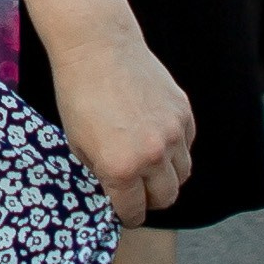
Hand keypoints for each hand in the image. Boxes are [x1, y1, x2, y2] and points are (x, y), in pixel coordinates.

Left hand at [51, 29, 194, 224]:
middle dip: (151, 202)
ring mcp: (172, 133)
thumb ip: (99, 172)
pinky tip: (156, 141)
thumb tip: (114, 190)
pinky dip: (176, 150)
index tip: (126, 214)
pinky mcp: (183, 113)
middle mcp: (152, 155)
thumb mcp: (76, 143)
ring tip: (149, 168)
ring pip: (182, 174)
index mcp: (120, 168)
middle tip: (138, 194)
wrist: (97, 47)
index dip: (127, 216)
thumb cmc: (78, 94)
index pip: (134, 211)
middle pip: (166, 198)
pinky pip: (187, 146)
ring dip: (167, 177)